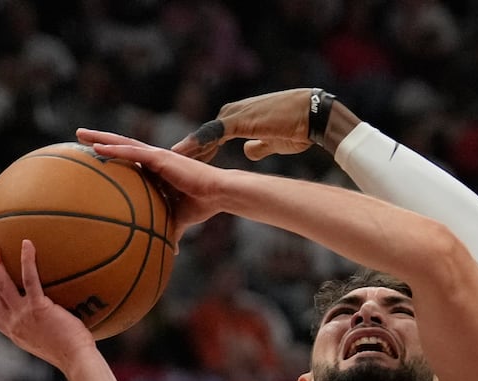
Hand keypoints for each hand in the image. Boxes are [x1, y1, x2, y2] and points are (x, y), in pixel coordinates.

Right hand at [0, 238, 96, 373]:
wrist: (77, 360)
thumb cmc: (70, 352)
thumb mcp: (46, 339)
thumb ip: (40, 325)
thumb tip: (50, 311)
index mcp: (12, 330)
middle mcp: (12, 323)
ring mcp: (23, 315)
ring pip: (1, 283)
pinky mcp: (38, 308)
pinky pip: (29, 279)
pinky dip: (26, 260)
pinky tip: (27, 244)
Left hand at [77, 128, 225, 245]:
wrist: (218, 195)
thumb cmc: (202, 205)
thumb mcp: (179, 219)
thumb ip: (170, 231)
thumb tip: (171, 251)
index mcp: (158, 170)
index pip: (130, 159)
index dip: (112, 155)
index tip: (93, 154)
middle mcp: (155, 158)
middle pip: (121, 146)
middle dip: (100, 140)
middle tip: (79, 135)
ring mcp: (157, 156)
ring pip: (122, 143)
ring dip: (100, 138)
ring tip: (80, 133)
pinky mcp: (161, 158)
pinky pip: (132, 152)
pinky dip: (114, 149)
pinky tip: (97, 147)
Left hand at [169, 88, 315, 163]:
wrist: (312, 114)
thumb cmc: (298, 128)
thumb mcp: (274, 141)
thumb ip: (259, 146)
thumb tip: (248, 152)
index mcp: (238, 119)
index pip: (211, 138)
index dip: (198, 153)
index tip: (184, 168)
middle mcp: (231, 114)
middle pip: (202, 137)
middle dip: (186, 154)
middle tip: (165, 169)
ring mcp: (233, 116)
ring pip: (202, 136)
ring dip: (185, 151)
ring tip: (164, 164)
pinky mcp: (238, 121)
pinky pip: (211, 135)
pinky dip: (196, 145)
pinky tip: (181, 154)